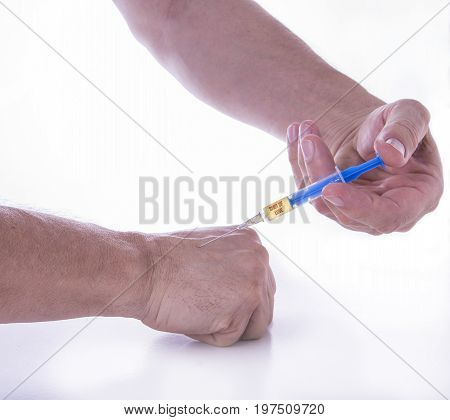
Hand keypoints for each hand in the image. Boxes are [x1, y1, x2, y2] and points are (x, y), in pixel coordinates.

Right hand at [140, 227, 274, 345]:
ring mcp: (254, 281)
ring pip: (254, 325)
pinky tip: (194, 314)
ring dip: (226, 326)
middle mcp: (259, 258)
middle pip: (263, 306)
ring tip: (200, 306)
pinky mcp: (244, 305)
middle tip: (205, 303)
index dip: (236, 298)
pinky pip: (233, 338)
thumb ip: (234, 263)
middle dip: (236, 314)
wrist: (145, 269)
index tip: (217, 296)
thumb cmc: (165, 262)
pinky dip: (211, 335)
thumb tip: (241, 285)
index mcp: (251, 242)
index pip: (261, 284)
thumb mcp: (211, 249)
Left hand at [287, 99, 442, 233]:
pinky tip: (297, 134)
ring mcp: (355, 212)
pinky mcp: (332, 204)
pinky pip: (309, 190)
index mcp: (417, 198)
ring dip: (306, 163)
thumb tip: (389, 153)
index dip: (357, 206)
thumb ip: (405, 130)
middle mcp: (384, 213)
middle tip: (309, 138)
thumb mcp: (410, 113)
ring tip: (304, 128)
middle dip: (322, 173)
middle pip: (345, 210)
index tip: (331, 188)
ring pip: (322, 201)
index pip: (387, 215)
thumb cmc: (397, 124)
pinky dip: (298, 161)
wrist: (373, 130)